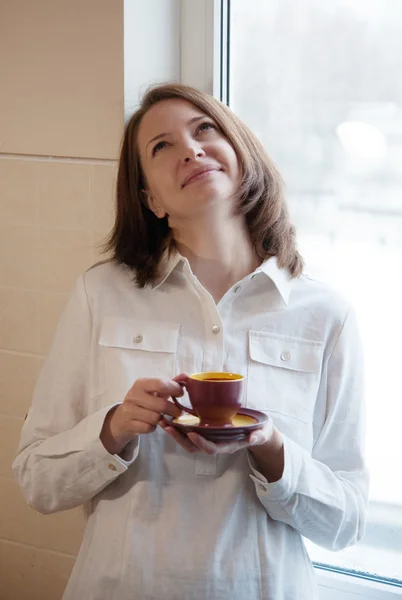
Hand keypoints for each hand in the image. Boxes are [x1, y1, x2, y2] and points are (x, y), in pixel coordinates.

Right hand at [100, 378, 182, 454]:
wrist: (121, 418)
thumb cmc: (143, 401)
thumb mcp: (153, 390)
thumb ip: (169, 385)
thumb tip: (186, 376)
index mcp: (141, 384)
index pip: (161, 384)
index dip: (174, 389)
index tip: (181, 394)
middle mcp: (133, 395)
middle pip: (161, 405)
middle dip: (173, 409)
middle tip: (178, 412)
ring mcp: (129, 410)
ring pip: (155, 418)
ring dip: (161, 419)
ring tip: (162, 417)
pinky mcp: (128, 424)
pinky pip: (148, 428)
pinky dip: (153, 427)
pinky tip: (151, 424)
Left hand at [159, 416, 274, 455]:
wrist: (257, 432)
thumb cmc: (259, 432)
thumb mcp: (262, 433)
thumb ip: (258, 436)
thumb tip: (254, 438)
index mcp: (227, 446)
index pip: (211, 448)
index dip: (201, 443)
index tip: (191, 434)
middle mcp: (215, 444)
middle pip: (194, 446)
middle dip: (180, 439)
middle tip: (168, 427)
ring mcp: (209, 438)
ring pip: (188, 440)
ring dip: (175, 432)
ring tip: (163, 421)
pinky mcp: (206, 431)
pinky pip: (190, 431)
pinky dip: (179, 426)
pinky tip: (170, 416)